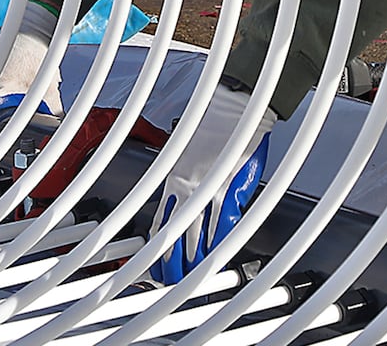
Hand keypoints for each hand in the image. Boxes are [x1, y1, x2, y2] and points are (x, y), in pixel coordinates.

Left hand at [148, 85, 275, 283]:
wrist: (233, 106)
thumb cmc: (213, 124)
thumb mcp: (189, 152)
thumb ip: (187, 175)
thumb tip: (188, 194)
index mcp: (174, 175)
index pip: (160, 217)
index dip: (156, 241)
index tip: (153, 259)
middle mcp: (186, 185)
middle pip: (174, 231)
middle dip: (170, 258)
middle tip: (167, 279)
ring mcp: (208, 189)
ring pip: (197, 232)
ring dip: (193, 258)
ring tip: (190, 279)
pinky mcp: (230, 188)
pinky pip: (224, 223)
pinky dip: (221, 243)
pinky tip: (219, 258)